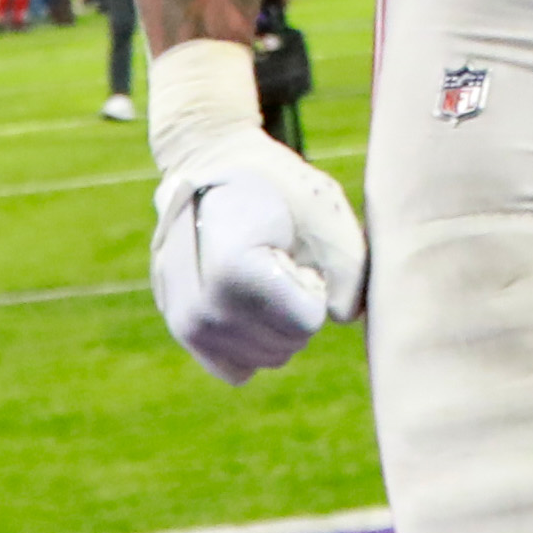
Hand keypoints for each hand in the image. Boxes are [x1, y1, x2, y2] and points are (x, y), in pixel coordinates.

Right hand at [148, 131, 364, 384]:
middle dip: (295, 303)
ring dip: (275, 321)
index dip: (312, 282)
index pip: (307, 320)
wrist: (213, 165)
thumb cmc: (276, 185)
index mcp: (230, 273)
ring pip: (267, 358)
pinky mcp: (182, 335)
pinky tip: (245, 299)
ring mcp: (184, 326)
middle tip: (272, 254)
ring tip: (257, 271)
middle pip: (288, 343)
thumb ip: (351, 271)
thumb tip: (341, 315)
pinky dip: (253, 341)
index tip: (288, 245)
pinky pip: (239, 367)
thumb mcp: (326, 211)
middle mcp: (198, 309)